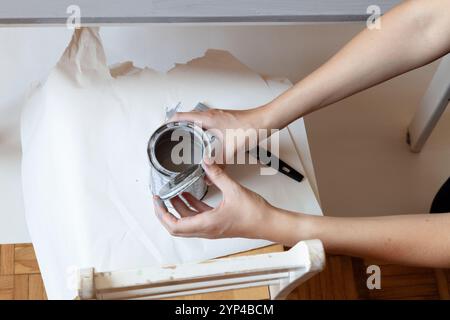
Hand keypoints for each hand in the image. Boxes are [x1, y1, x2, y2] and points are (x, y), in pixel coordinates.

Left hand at [153, 160, 278, 239]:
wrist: (268, 223)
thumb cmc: (254, 214)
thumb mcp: (233, 189)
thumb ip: (217, 174)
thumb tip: (206, 162)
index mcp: (206, 224)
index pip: (174, 225)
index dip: (162, 214)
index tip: (157, 202)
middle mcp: (207, 229)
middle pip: (177, 226)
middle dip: (166, 212)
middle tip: (159, 199)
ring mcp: (212, 227)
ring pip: (188, 221)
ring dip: (178, 208)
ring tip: (172, 193)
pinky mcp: (218, 223)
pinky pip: (199, 216)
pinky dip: (191, 207)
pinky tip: (190, 195)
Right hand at [170, 107, 268, 163]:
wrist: (264, 121)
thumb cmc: (249, 128)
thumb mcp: (229, 149)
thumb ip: (217, 163)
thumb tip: (208, 171)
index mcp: (206, 118)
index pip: (180, 116)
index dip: (168, 123)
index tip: (161, 130)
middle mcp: (210, 114)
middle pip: (186, 117)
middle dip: (177, 127)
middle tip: (171, 136)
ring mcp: (217, 115)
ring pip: (197, 120)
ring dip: (190, 128)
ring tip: (185, 139)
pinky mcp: (223, 119)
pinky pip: (206, 123)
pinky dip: (201, 130)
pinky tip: (205, 140)